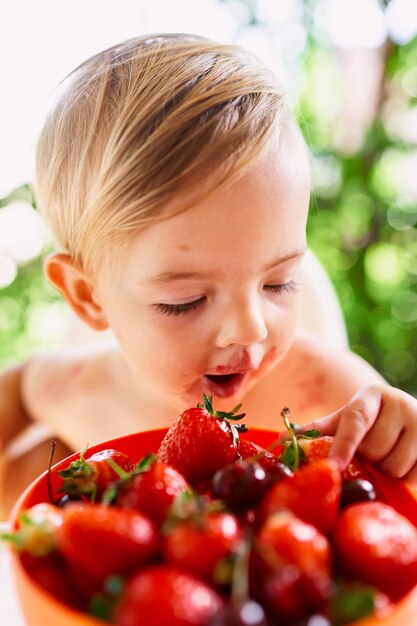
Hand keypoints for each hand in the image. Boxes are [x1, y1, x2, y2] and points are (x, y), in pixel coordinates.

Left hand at [301, 384, 416, 485]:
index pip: (355, 420)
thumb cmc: (373, 422)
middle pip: (374, 449)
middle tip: (369, 454)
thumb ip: (319, 430)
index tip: (333, 466)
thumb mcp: (347, 419)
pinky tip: (404, 464)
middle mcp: (400, 402)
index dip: (343, 445)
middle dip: (368, 460)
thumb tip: (282, 439)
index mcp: (372, 395)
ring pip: (394, 465)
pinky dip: (406, 478)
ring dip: (386, 471)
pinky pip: (414, 475)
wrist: (412, 419)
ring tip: (386, 458)